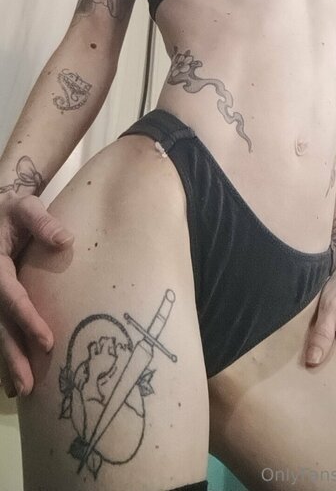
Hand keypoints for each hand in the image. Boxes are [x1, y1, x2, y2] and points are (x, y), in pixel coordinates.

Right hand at [0, 191, 73, 397]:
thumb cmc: (14, 210)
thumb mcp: (26, 208)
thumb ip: (43, 222)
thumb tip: (66, 240)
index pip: (10, 296)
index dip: (27, 320)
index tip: (47, 342)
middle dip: (13, 354)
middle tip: (29, 383)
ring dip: (7, 363)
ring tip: (22, 391)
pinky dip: (3, 357)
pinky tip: (10, 385)